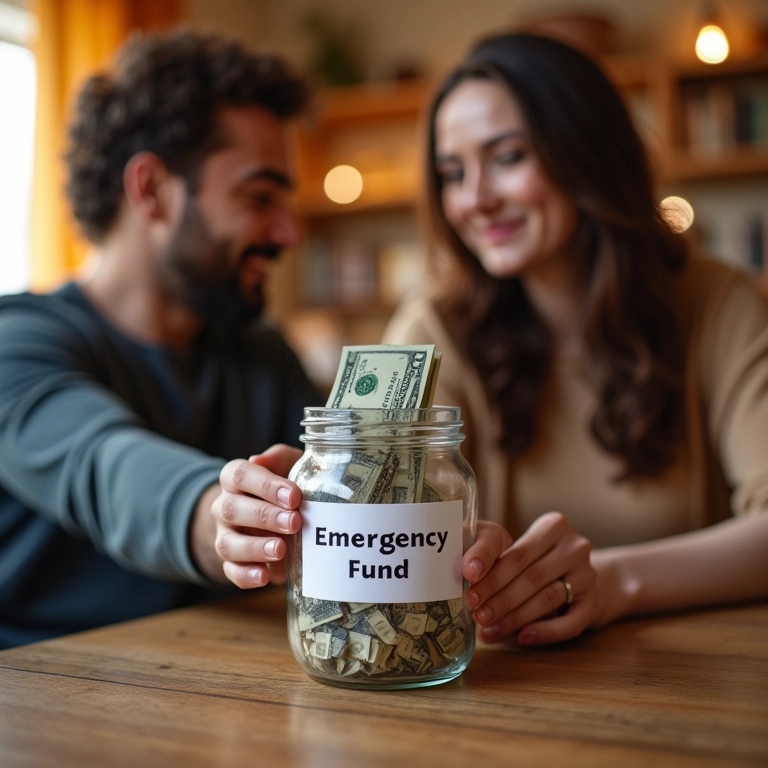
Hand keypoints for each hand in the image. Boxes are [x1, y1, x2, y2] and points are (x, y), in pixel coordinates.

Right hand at [212, 444, 302, 588]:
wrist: (274, 514)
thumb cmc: (285, 485)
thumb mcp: (288, 464)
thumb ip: (279, 458)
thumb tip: (261, 459)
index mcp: (235, 478)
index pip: (239, 475)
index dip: (265, 485)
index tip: (293, 496)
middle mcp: (225, 506)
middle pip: (232, 509)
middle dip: (265, 517)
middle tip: (295, 522)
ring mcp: (225, 536)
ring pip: (228, 544)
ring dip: (255, 548)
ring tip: (280, 550)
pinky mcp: (232, 563)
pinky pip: (231, 572)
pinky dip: (247, 576)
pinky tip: (264, 576)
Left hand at [462, 512, 597, 645]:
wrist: (580, 578)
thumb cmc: (537, 561)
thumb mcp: (519, 550)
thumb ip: (494, 556)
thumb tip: (466, 573)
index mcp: (553, 526)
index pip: (518, 554)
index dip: (491, 575)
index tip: (468, 592)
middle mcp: (574, 547)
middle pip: (531, 577)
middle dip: (499, 599)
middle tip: (476, 615)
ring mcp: (588, 575)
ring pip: (547, 600)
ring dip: (514, 618)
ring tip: (489, 631)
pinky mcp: (594, 603)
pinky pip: (569, 623)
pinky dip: (544, 632)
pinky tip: (522, 638)